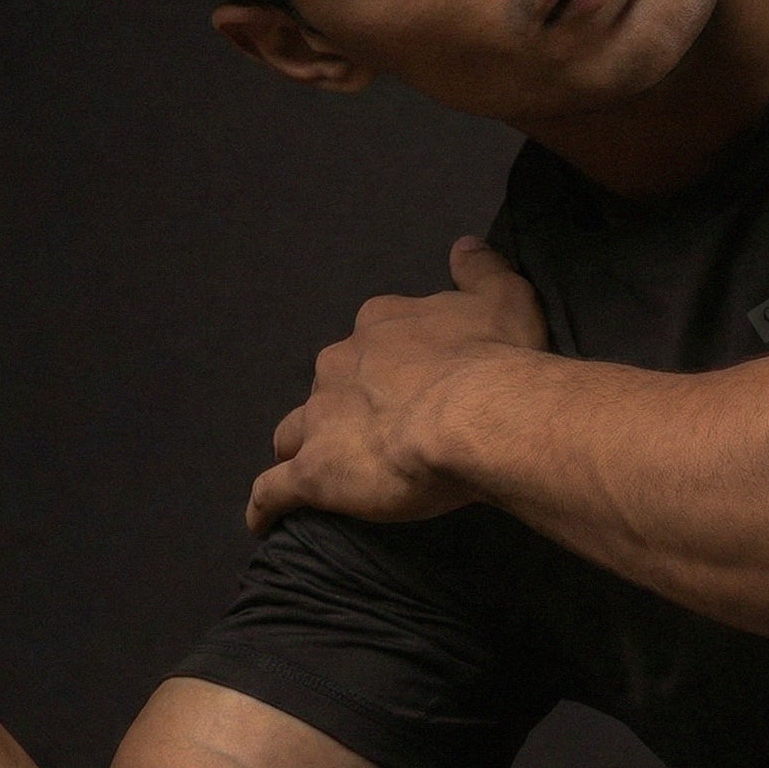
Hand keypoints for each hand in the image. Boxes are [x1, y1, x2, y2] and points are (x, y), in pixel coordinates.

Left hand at [246, 236, 548, 535]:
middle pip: (330, 384)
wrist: (476, 415)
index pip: (374, 336)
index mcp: (381, 324)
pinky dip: (267, 505)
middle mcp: (340, 363)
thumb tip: (463, 246)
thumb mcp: (505, 299)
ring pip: (294, 431)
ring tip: (321, 469)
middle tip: (382, 429)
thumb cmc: (495, 358)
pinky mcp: (312, 473)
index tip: (412, 380)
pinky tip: (263, 521)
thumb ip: (481, 271)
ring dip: (304, 445)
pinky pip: (274, 491)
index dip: (391, 360)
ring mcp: (320, 418)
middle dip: (345, 402)